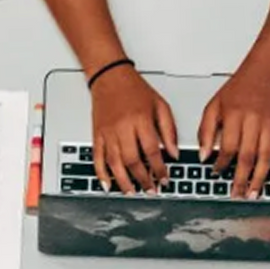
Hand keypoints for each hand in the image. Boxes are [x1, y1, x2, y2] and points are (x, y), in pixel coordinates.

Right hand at [90, 65, 177, 192]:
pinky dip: (101, 174)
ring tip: (132, 191)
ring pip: (115, 163)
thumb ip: (168, 130)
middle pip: (133, 161)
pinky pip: (97, 158)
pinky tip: (108, 184)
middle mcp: (123, 128)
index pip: (152, 150)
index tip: (164, 179)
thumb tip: (173, 153)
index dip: (159, 168)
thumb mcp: (159, 105)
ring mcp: (108, 133)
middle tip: (150, 190)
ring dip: (124, 181)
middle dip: (143, 179)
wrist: (110, 77)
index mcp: (141, 120)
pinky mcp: (96, 135)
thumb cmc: (135, 90)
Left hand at [197, 63, 269, 199]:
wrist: (263, 73)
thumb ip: (205, 131)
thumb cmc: (237, 90)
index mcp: (236, 116)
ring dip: (260, 178)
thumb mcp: (213, 106)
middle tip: (236, 194)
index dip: (221, 163)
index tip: (216, 174)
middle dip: (241, 178)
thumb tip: (204, 156)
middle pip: (248, 156)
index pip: (228, 147)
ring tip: (253, 194)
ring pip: (266, 157)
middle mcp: (254, 122)